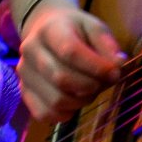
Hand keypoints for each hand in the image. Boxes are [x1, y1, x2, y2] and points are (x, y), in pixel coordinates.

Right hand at [17, 0, 125, 121]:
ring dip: (81, 101)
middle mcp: (30, 50)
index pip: (69, 51)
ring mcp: (24, 73)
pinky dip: (66, 114)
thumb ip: (107, 45)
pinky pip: (45, 114)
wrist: (46, 29)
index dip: (95, 67)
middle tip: (104, 83)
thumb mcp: (94, 27)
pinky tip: (75, 101)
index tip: (115, 73)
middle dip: (90, 86)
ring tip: (90, 90)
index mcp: (48, 30)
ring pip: (55, 100)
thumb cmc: (75, 30)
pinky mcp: (24, 91)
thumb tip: (118, 65)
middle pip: (61, 79)